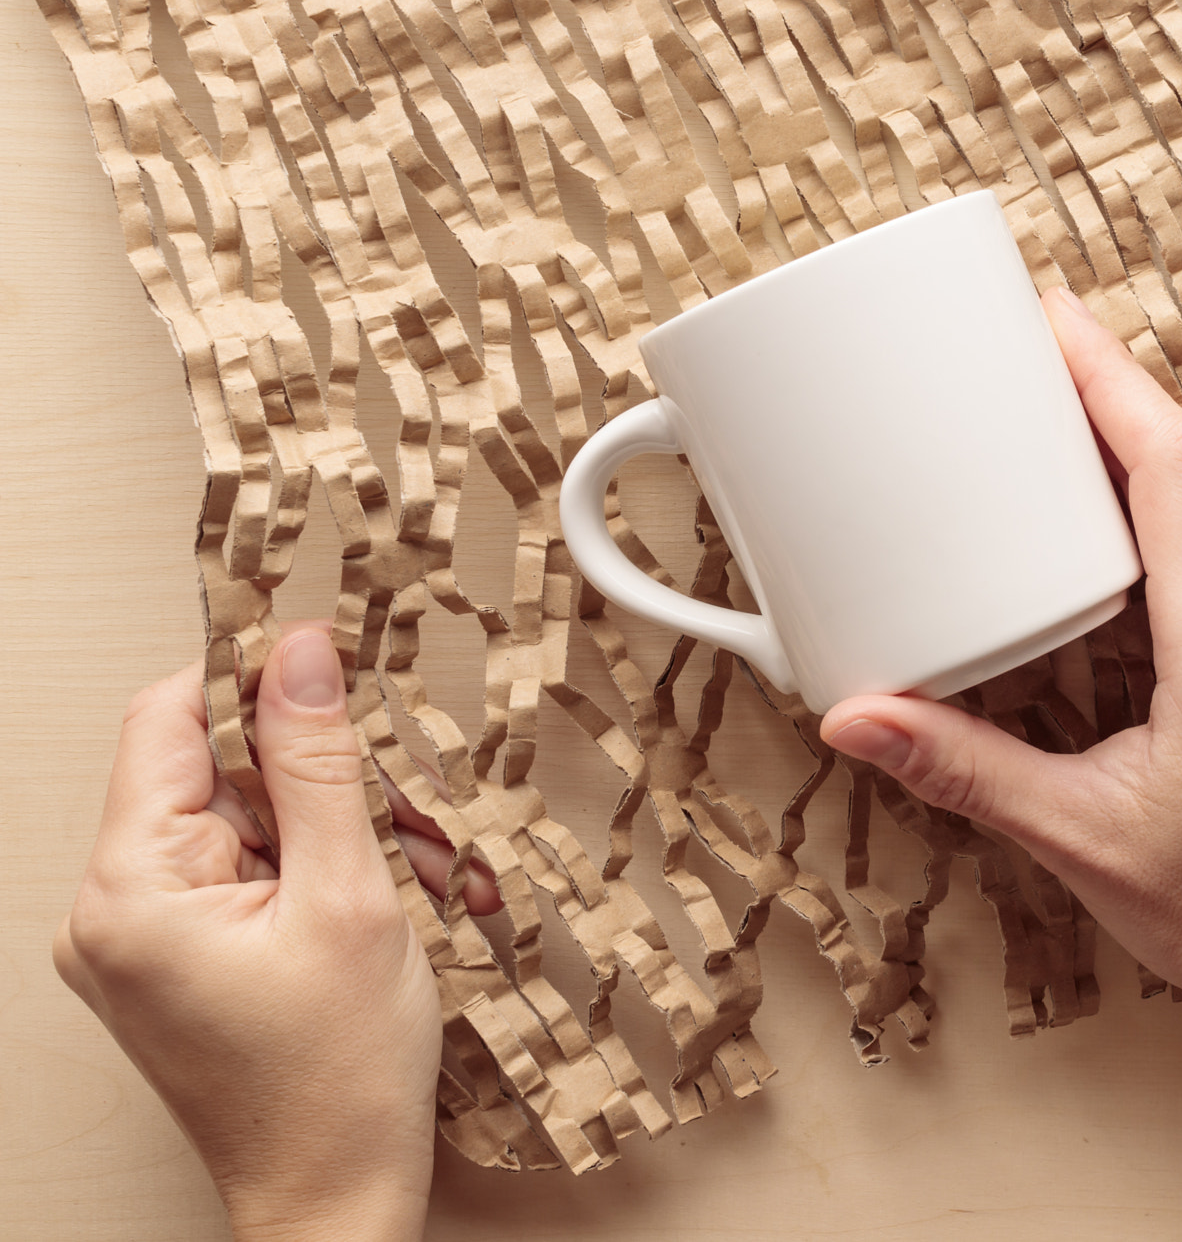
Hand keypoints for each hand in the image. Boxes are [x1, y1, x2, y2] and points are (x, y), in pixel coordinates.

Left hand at [53, 623, 494, 1241]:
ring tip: (411, 877)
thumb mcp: (349, 895)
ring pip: (242, 822)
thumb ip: (319, 764)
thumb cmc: (337, 1079)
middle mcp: (109, 911)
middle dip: (322, 780)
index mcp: (129, 890)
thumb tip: (300, 654)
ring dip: (335, 830)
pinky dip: (316, 873)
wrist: (332, 1196)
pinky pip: (243, 873)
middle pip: (215, 773)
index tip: (334, 664)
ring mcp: (136, 940)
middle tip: (406, 818)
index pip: (170, 719)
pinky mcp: (171, 962)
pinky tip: (378, 904)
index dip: (256, 680)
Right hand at [823, 290, 1181, 1240]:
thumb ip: (965, 771)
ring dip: (1156, 449)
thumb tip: (861, 720)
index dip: (1113, 377)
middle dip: (1120, 392)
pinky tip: (1133, 525)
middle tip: (1037, 353)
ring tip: (1071, 422)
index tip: (1053, 320)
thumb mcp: (1082, 839)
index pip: (1178, 468)